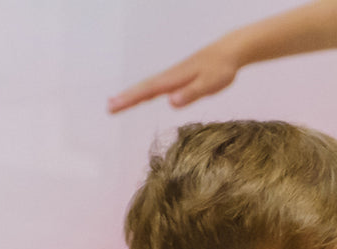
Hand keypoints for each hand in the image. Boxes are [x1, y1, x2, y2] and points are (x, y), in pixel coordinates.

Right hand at [108, 42, 240, 113]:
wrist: (228, 52)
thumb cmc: (220, 69)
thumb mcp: (209, 84)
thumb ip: (190, 93)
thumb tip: (171, 102)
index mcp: (174, 79)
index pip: (148, 91)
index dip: (130, 99)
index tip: (114, 106)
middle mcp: (169, 77)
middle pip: (143, 88)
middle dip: (125, 98)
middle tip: (108, 108)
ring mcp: (172, 77)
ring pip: (148, 87)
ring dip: (131, 95)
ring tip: (116, 104)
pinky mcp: (177, 79)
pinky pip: (156, 87)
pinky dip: (144, 92)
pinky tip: (141, 98)